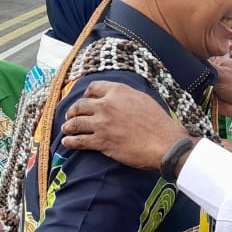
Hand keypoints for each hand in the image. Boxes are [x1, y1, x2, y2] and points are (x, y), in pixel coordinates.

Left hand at [59, 81, 189, 169]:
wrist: (165, 142)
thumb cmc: (159, 123)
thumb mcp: (143, 100)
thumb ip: (127, 97)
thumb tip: (119, 99)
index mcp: (118, 91)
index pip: (94, 88)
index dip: (86, 94)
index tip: (84, 99)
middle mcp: (106, 105)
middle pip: (80, 105)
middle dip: (73, 110)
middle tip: (70, 115)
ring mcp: (102, 123)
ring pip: (76, 122)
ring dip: (68, 125)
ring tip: (66, 128)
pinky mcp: (101, 141)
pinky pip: (79, 140)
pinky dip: (71, 141)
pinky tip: (67, 142)